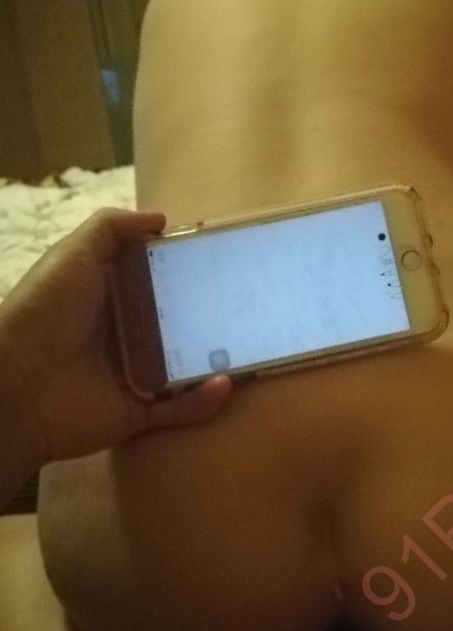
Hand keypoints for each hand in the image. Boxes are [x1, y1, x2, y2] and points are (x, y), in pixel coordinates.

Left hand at [0, 208, 232, 466]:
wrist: (16, 385)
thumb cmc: (47, 312)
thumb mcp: (74, 254)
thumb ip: (112, 228)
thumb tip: (162, 219)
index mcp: (116, 294)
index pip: (163, 279)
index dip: (192, 269)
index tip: (226, 260)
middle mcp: (129, 331)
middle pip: (182, 322)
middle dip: (215, 314)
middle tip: (250, 304)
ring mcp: (137, 373)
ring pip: (188, 366)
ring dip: (219, 359)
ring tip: (249, 347)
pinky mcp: (139, 412)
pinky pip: (180, 409)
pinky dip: (203, 401)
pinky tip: (224, 385)